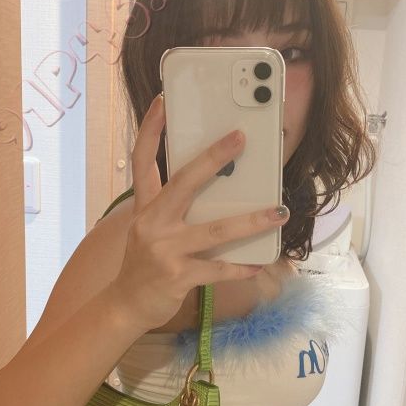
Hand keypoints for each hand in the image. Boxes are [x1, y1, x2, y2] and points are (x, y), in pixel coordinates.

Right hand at [111, 93, 289, 330]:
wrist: (126, 304)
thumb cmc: (146, 263)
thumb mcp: (150, 229)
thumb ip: (175, 209)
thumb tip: (221, 191)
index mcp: (145, 207)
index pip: (142, 160)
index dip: (151, 129)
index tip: (163, 101)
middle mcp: (152, 223)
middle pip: (184, 183)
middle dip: (214, 158)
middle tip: (241, 138)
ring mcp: (164, 250)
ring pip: (215, 231)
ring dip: (251, 221)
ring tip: (279, 212)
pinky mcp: (177, 276)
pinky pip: (218, 269)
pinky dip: (241, 267)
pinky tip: (260, 263)